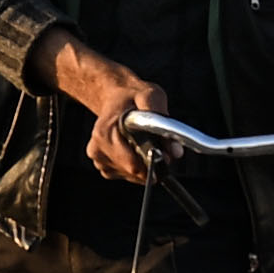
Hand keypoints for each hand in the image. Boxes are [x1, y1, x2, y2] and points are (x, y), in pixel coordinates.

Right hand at [48, 33, 182, 181]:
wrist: (116, 96)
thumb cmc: (133, 96)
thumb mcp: (151, 97)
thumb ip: (165, 123)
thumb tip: (176, 152)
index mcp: (104, 134)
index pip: (133, 164)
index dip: (154, 160)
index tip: (163, 151)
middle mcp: (97, 150)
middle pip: (135, 172)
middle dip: (151, 161)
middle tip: (157, 142)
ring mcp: (99, 161)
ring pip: (134, 175)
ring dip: (145, 162)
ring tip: (143, 140)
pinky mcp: (104, 167)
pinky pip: (129, 175)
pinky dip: (138, 164)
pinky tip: (135, 146)